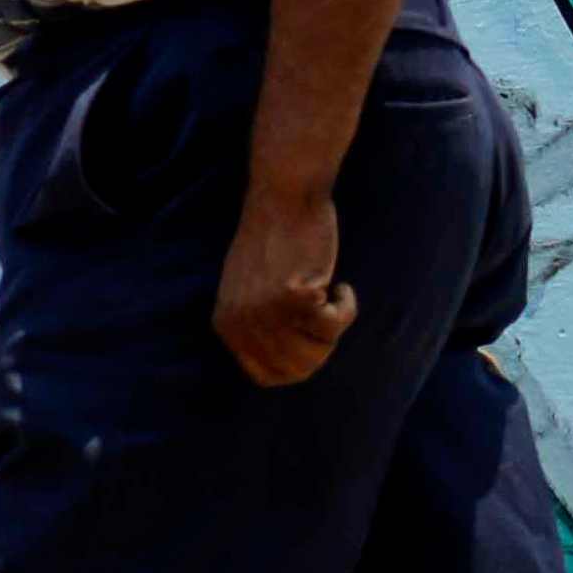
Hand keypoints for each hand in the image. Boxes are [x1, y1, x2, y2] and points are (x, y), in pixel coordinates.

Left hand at [213, 183, 351, 382]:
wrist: (283, 196)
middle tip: (326, 315)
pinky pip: (336, 324)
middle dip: (321, 347)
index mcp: (225, 325)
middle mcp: (241, 323)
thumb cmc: (272, 241)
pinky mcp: (294, 296)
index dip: (297, 365)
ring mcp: (266, 312)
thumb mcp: (246, 292)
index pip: (266, 376)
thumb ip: (256, 330)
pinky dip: (347, 306)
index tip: (312, 340)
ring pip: (318, 352)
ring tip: (331, 297)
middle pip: (297, 368)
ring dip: (335, 327)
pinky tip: (341, 286)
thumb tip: (285, 370)